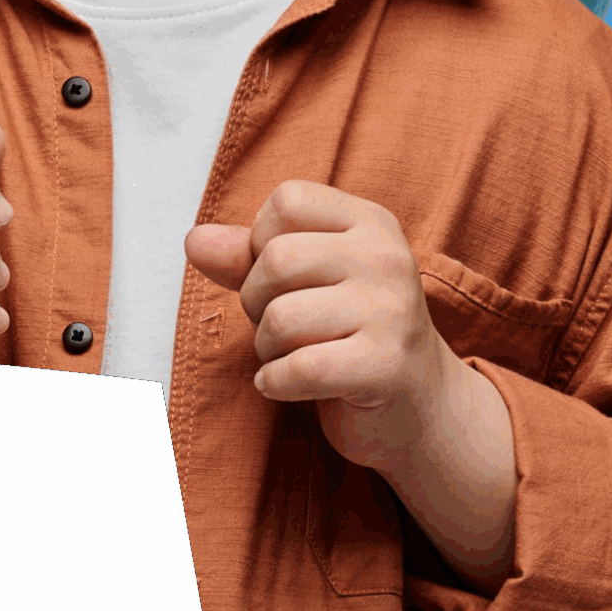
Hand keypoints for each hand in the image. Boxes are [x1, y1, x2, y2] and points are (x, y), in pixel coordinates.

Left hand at [186, 182, 460, 472]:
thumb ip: (247, 255)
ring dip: (266, 348)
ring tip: (290, 356)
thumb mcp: (304, 281)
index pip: (287, 201)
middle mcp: (387, 257)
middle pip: (276, 258)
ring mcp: (392, 311)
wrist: (419, 409)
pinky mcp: (387, 366)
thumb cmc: (349, 334)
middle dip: (256, 301)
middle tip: (281, 327)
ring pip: (280, 317)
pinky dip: (274, 382)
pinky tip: (282, 385)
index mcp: (370, 222)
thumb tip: (193, 240)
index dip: (262, 241)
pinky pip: (300, 367)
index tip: (282, 279)